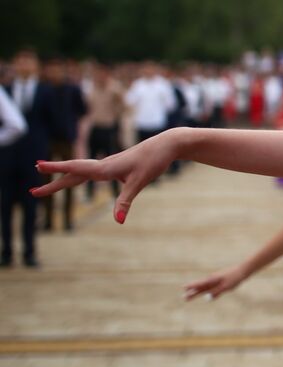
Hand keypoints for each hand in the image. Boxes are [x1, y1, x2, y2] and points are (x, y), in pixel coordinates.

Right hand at [33, 130, 181, 223]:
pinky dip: (77, 176)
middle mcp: (103, 165)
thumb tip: (118, 221)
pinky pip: (90, 172)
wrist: (167, 145)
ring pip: (80, 173)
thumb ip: (126, 201)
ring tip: (47, 186)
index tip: (37, 166)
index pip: (75, 169)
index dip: (55, 168)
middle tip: (32, 191)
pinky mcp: (115, 166)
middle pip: (72, 174)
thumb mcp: (140, 182)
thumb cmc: (153, 160)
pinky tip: (76, 179)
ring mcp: (108, 165)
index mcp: (105, 168)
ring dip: (63, 179)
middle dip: (52, 183)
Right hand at [184, 266, 250, 300]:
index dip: (192, 286)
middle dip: (192, 292)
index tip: (184, 287)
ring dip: (196, 291)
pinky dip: (204, 290)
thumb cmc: (234, 278)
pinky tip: (202, 293)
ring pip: (204, 287)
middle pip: (200, 287)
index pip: (200, 284)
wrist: (242, 271)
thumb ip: (216, 292)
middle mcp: (212, 280)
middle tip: (184, 297)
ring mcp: (215, 281)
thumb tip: (207, 298)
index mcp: (212, 280)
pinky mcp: (219, 282)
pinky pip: (210, 287)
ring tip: (189, 295)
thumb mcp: (225, 287)